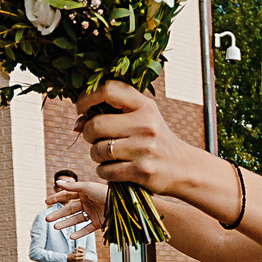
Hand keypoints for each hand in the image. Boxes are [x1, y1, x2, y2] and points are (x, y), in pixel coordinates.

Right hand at [47, 175, 108, 240]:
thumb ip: (71, 186)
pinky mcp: (99, 222)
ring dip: (65, 223)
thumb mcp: (87, 187)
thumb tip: (57, 182)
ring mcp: (92, 213)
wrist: (121, 203)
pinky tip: (71, 236)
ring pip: (76, 220)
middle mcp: (87, 203)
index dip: (57, 198)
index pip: (67, 196)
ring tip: (55, 227)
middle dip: (58, 214)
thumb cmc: (104, 192)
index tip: (46, 202)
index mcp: (84, 193)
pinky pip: (87, 229)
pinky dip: (80, 233)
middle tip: (47, 218)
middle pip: (69, 209)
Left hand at [75, 81, 196, 196]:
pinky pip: (105, 170)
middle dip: (88, 134)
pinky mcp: (141, 171)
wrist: (183, 167)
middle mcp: (145, 124)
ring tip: (109, 155)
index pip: (108, 90)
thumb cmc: (155, 140)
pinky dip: (103, 171)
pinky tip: (114, 168)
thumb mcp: (142, 118)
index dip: (87, 98)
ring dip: (96, 155)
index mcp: (144, 106)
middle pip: (95, 125)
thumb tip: (78, 123)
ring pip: (97, 150)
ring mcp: (143, 148)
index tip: (82, 109)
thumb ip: (112, 113)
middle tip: (95, 138)